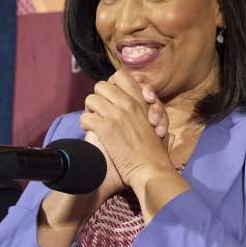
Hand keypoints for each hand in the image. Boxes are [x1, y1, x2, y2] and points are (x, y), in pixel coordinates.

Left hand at [79, 71, 175, 195]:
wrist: (152, 170)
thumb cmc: (156, 152)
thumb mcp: (160, 124)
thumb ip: (153, 111)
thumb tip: (148, 104)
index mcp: (141, 101)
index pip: (121, 76)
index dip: (112, 85)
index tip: (113, 98)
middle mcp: (129, 104)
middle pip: (101, 86)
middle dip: (99, 98)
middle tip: (102, 111)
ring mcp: (117, 115)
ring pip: (90, 99)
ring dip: (90, 111)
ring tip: (96, 122)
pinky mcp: (106, 129)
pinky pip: (85, 117)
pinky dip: (85, 125)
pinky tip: (93, 133)